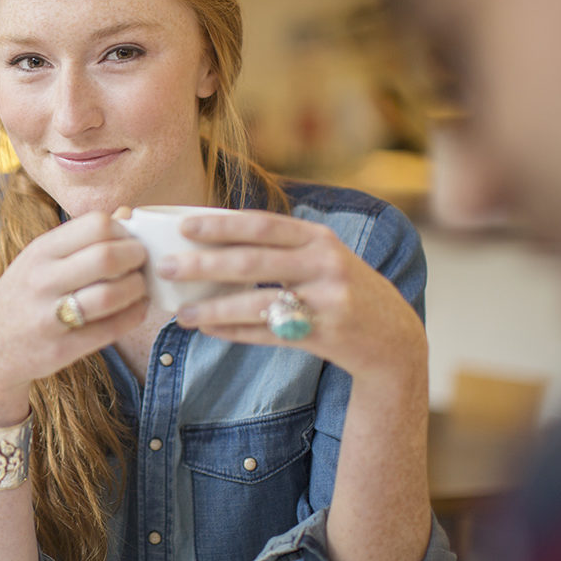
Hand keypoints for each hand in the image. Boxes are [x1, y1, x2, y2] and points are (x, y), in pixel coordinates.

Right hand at [0, 212, 148, 424]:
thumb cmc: (26, 294)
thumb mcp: (42, 258)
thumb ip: (82, 237)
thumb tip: (128, 214)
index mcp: (40, 251)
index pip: (95, 225)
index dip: (123, 230)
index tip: (129, 240)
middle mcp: (42, 280)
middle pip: (107, 257)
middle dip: (137, 257)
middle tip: (143, 262)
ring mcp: (49, 316)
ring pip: (111, 295)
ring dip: (137, 289)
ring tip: (140, 286)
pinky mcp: (61, 349)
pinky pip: (110, 329)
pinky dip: (134, 316)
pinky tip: (137, 308)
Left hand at [163, 211, 425, 380]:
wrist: (394, 335)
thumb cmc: (340, 287)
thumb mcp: (320, 256)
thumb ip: (278, 247)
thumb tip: (210, 243)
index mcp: (318, 237)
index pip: (263, 225)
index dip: (221, 224)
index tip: (183, 226)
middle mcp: (326, 263)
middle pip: (253, 262)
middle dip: (204, 264)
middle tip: (166, 266)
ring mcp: (328, 300)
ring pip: (258, 303)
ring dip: (214, 308)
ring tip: (181, 312)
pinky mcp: (327, 334)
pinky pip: (269, 334)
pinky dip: (236, 332)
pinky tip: (208, 329)